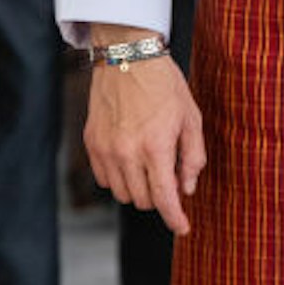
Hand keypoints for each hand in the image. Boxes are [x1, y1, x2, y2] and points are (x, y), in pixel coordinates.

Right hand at [84, 47, 205, 235]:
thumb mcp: (191, 118)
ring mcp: (105, 148)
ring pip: (121, 194)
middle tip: (169, 176)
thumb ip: (193, 157)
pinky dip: (118, 178)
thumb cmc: (164, 85)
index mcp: (156, 146)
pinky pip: (104, 179)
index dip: (175, 219)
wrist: (128, 56)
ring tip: (149, 166)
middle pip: (143, 200)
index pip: (164, 198)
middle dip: (159, 197)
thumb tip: (187, 189)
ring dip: (138, 189)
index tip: (182, 228)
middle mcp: (127, 152)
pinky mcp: (91, 142)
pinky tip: (130, 160)